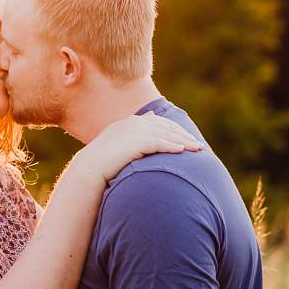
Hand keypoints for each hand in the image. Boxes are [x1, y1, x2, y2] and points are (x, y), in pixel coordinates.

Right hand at [79, 112, 203, 181]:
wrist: (91, 167)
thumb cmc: (102, 160)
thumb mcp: (117, 143)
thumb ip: (131, 135)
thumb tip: (147, 127)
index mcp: (130, 122)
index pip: (158, 122)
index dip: (174, 130)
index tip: (185, 138)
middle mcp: (135, 123)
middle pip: (166, 126)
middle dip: (183, 135)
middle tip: (197, 145)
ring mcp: (136, 131)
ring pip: (167, 134)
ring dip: (184, 141)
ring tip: (197, 149)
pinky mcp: (138, 142)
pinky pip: (161, 143)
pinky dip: (173, 146)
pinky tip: (183, 151)